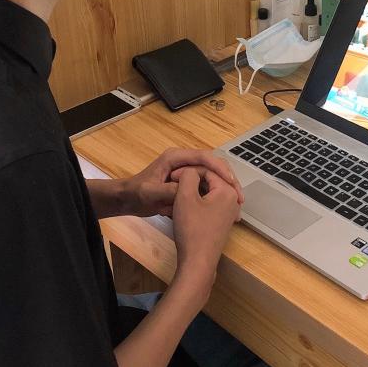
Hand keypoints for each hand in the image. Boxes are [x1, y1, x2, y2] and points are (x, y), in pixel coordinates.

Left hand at [121, 148, 243, 217]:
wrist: (127, 199)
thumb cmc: (137, 193)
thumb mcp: (150, 193)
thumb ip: (167, 191)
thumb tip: (189, 191)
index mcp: (176, 157)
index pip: (204, 157)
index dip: (220, 169)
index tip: (231, 182)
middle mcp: (184, 161)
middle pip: (213, 165)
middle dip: (228, 180)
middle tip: (240, 197)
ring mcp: (186, 172)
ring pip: (212, 177)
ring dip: (225, 189)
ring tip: (236, 205)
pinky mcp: (187, 183)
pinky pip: (206, 187)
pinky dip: (216, 197)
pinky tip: (225, 209)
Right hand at [170, 167, 240, 300]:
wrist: (197, 261)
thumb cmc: (191, 228)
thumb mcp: (185, 197)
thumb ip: (188, 176)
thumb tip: (190, 171)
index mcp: (227, 190)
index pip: (207, 170)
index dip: (187, 171)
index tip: (171, 178)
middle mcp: (233, 199)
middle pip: (210, 180)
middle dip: (191, 181)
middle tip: (173, 185)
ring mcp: (229, 212)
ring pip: (209, 192)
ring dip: (192, 191)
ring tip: (176, 195)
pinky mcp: (222, 222)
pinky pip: (210, 204)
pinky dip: (197, 202)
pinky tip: (184, 207)